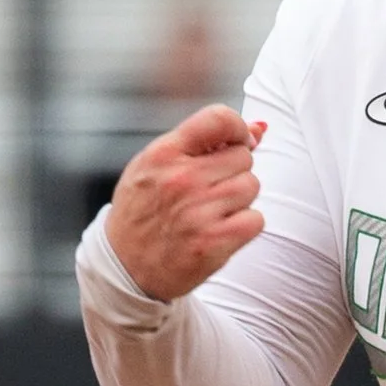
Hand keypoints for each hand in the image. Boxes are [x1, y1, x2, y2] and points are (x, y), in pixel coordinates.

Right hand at [105, 105, 264, 300]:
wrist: (125, 266)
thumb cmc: (143, 211)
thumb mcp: (157, 165)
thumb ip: (203, 142)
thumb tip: (260, 128)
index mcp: (163, 154)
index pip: (218, 119)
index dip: (239, 128)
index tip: (240, 141)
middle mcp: (181, 179)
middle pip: (243, 156)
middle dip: (233, 170)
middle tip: (209, 188)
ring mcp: (198, 212)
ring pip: (251, 186)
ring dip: (239, 198)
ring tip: (211, 210)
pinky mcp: (214, 242)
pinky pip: (256, 219)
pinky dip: (245, 225)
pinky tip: (220, 229)